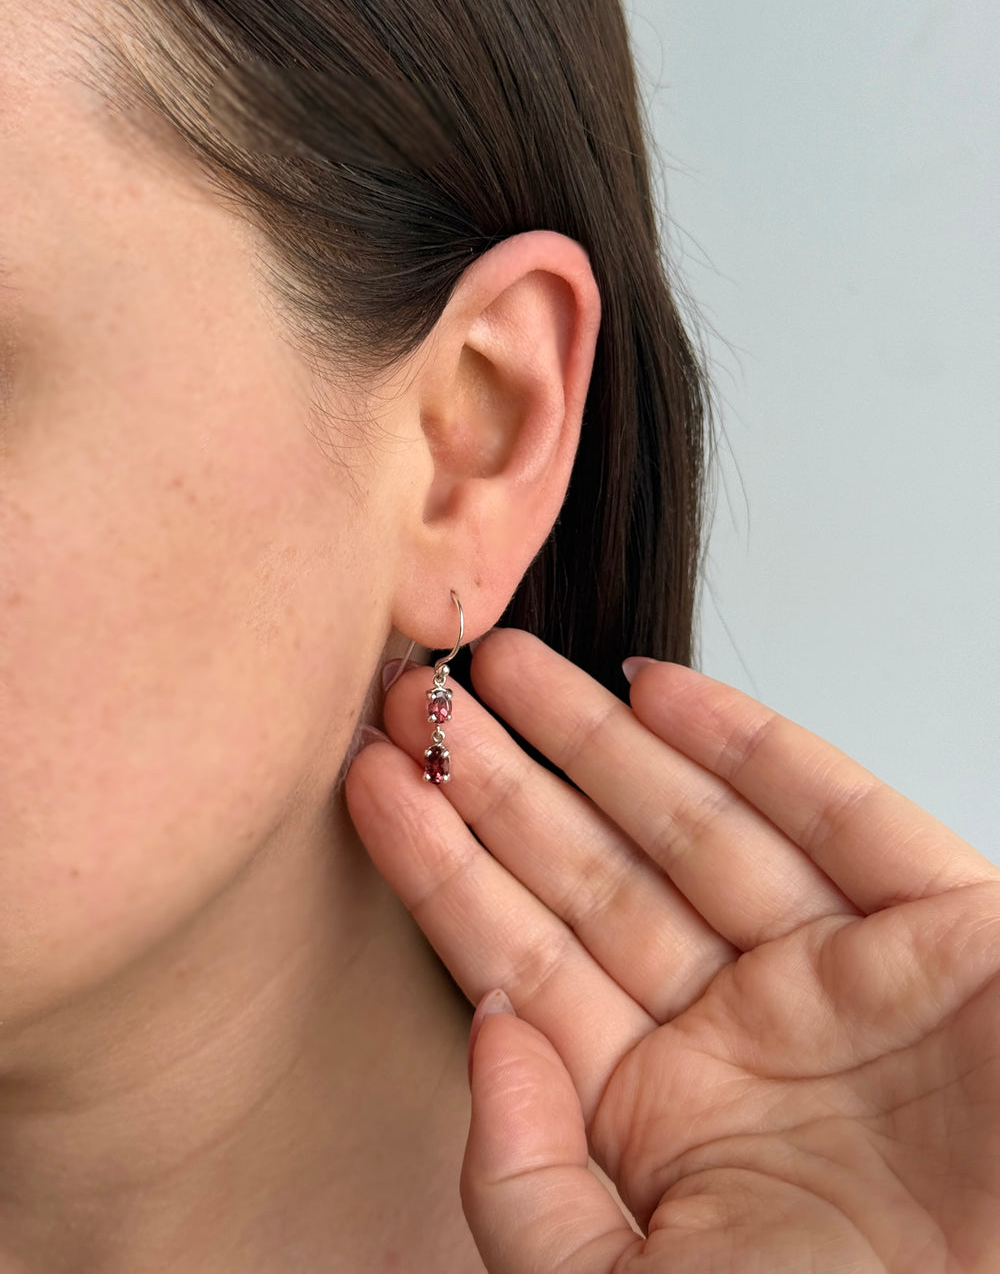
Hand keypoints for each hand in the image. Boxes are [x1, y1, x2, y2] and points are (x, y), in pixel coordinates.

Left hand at [345, 628, 999, 1272]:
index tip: (371, 784)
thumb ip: (528, 1184)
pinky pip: (834, 814)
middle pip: (589, 874)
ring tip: (502, 663)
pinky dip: (748, 744)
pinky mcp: (941, 929)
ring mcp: (838, 973)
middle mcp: (741, 1030)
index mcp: (662, 1116)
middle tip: (410, 697)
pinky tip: (653, 686)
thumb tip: (485, 1029)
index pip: (521, 960)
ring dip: (594, 737)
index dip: (439, 867)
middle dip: (497, 781)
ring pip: (690, 824)